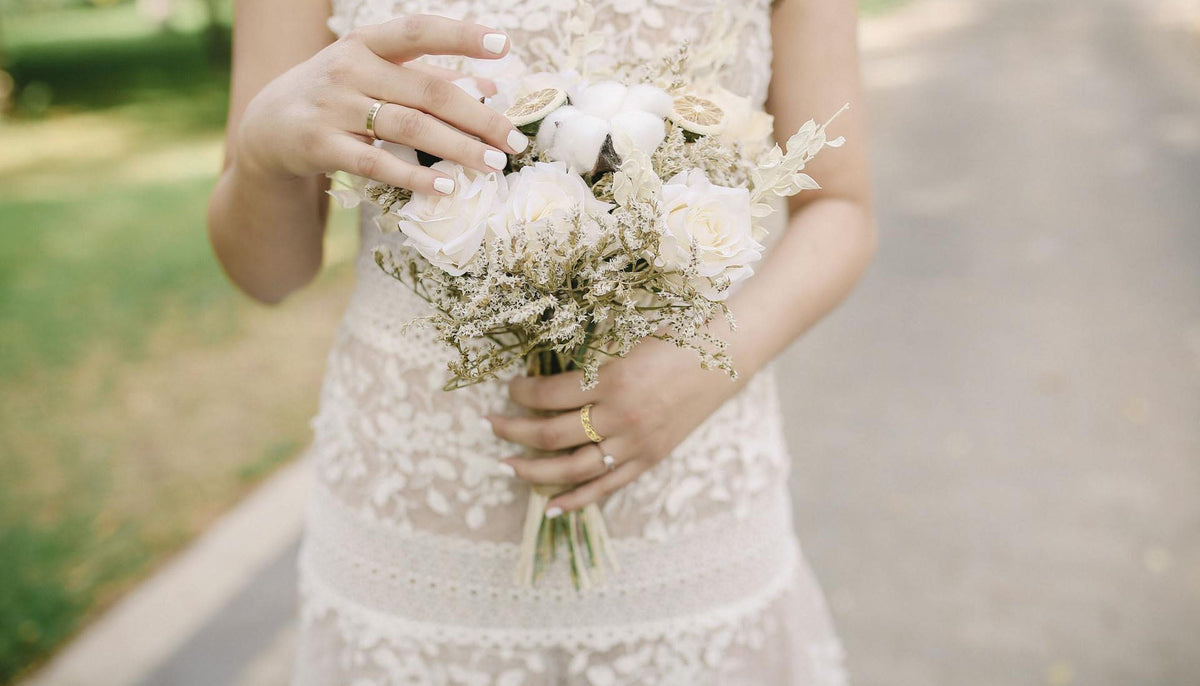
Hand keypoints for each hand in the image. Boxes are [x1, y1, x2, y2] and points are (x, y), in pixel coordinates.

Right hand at [235, 14, 527, 194]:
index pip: (418, 31)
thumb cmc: (335, 97)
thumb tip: (488, 86)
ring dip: (457, 148)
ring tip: (493, 165)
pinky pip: (377, 162)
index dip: (461, 36)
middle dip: (477, 116)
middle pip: (427, 91)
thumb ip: (426, 79)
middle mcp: (349, 69)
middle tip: (513, 140)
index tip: (504, 45)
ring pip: (409, 127)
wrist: (265, 128)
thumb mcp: (373, 77)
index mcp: (366, 44)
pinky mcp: (321, 145)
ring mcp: (334, 107)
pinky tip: (446, 187)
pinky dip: (415, 176)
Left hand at [487, 339, 748, 515]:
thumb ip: (587, 357)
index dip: (521, 392)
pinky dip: (577, 500)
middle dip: (515, 431)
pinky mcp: (650, 459)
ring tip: (509, 466)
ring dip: (535, 470)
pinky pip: (606, 487)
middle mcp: (620, 416)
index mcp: (611, 377)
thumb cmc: (673, 336)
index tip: (510, 386)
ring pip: (574, 468)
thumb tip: (543, 370)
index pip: (548, 395)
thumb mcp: (625, 338)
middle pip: (552, 435)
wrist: (725, 357)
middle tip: (492, 424)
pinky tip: (550, 507)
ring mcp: (636, 443)